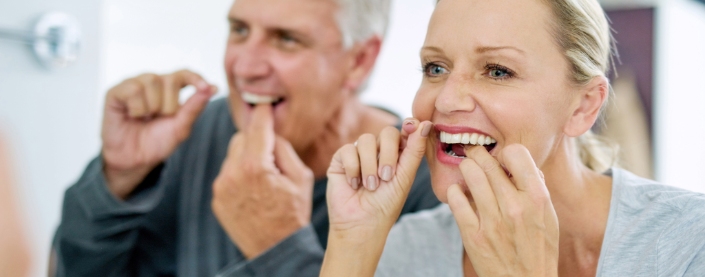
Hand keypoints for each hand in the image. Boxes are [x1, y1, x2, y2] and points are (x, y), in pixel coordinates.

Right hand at [102, 70, 216, 198]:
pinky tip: (132, 115)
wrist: (135, 160)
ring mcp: (133, 85)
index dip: (195, 77)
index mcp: (170, 89)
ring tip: (145, 118)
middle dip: (169, 105)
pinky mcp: (115, 92)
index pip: (184, 74)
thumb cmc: (157, 141)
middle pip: (169, 79)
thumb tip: (213, 87)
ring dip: (152, 107)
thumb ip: (195, 106)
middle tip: (158, 119)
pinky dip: (136, 107)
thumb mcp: (181, 126)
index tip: (204, 87)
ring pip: (151, 81)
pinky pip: (132, 89)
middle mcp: (152, 83)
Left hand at [211, 104, 313, 258]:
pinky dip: (238, 174)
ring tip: (263, 176)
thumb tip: (270, 132)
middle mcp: (233, 174)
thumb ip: (283, 148)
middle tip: (270, 152)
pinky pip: (227, 174)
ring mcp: (222, 187)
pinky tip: (253, 189)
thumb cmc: (294, 212)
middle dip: (255, 140)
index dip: (262, 113)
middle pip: (241, 138)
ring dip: (246, 157)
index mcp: (256, 166)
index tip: (263, 104)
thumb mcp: (301, 177)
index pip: (257, 128)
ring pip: (232, 155)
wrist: (276, 248)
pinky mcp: (217, 198)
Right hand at [320, 119, 430, 276]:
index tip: (411, 126)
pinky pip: (348, 150)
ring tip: (370, 186)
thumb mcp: (405, 177)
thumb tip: (426, 123)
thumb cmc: (386, 204)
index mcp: (399, 154)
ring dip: (370, 165)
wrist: (361, 224)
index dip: (409, 126)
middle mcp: (379, 150)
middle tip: (386, 176)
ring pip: (366, 140)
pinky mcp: (341, 159)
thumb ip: (415, 150)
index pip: (405, 131)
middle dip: (388, 153)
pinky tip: (354, 184)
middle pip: (387, 132)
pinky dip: (353, 169)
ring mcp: (360, 153)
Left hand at [448, 144, 558, 276]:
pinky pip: (456, 200)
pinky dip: (455, 192)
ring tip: (468, 170)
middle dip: (478, 154)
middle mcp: (515, 207)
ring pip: (470, 174)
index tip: (502, 160)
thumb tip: (520, 163)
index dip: (506, 153)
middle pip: (488, 162)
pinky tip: (460, 194)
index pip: (517, 153)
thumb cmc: (539, 248)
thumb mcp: (548, 216)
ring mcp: (493, 222)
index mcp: (537, 199)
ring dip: (466, 168)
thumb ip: (535, 188)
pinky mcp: (473, 236)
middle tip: (474, 154)